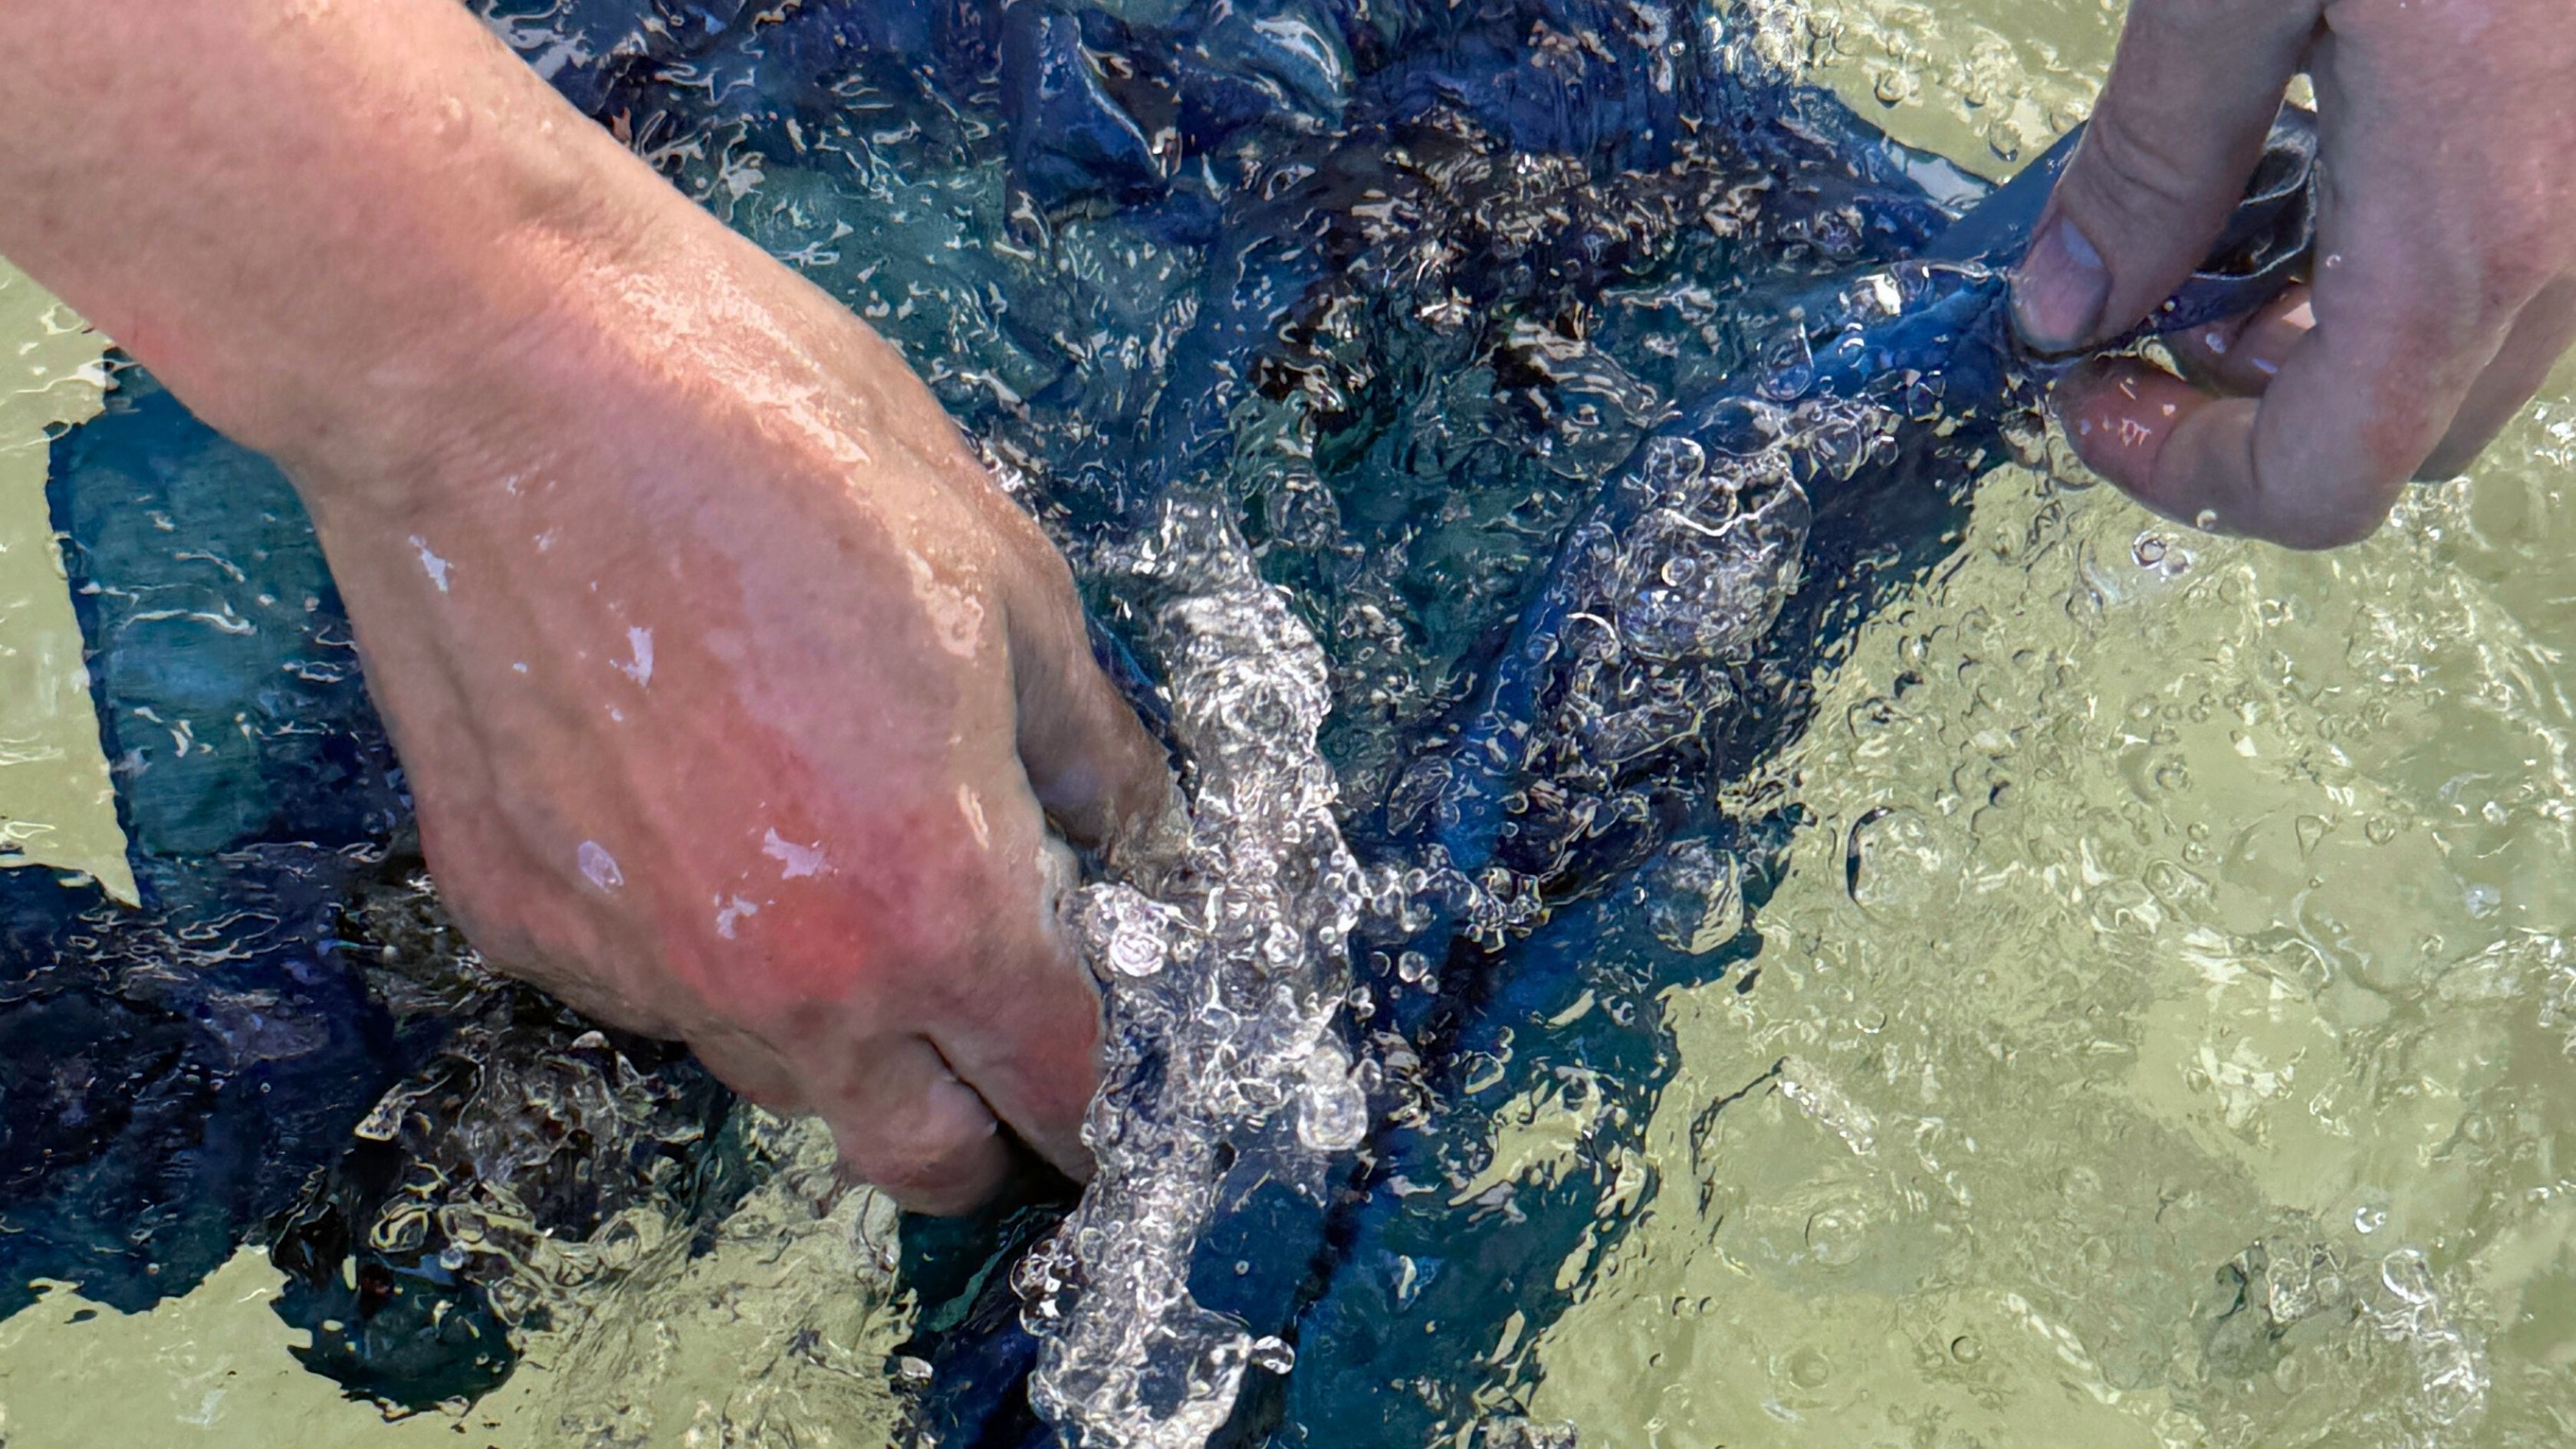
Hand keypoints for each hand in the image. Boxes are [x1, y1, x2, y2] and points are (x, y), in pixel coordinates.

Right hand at [305, 221, 1171, 1212]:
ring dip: (837, 1030)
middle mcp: (782, 978)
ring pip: (775, 1077)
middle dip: (981, 1122)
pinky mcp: (516, 918)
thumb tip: (1134, 832)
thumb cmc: (766, 442)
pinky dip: (698, 947)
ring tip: (838, 875)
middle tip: (997, 1033)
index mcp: (933, 900)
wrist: (497, 375)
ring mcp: (633, 963)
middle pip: (918, 1153)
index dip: (1106, 1095)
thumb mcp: (1001, 570)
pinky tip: (695, 809)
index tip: (1113, 1074)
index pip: (1056, 1088)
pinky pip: (646, 990)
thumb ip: (1087, 746)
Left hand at [2012, 0, 2575, 547]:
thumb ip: (2152, 158)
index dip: (2184, 475)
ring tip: (2228, 213)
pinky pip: (2527, 242)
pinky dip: (2414, 244)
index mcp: (2471, 231)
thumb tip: (2065, 304)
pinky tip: (2337, 135)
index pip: (2326, 480)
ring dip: (2336, 328)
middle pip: (2403, 432)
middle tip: (2137, 314)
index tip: (2087, 398)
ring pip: (2475, 345)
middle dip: (2253, 405)